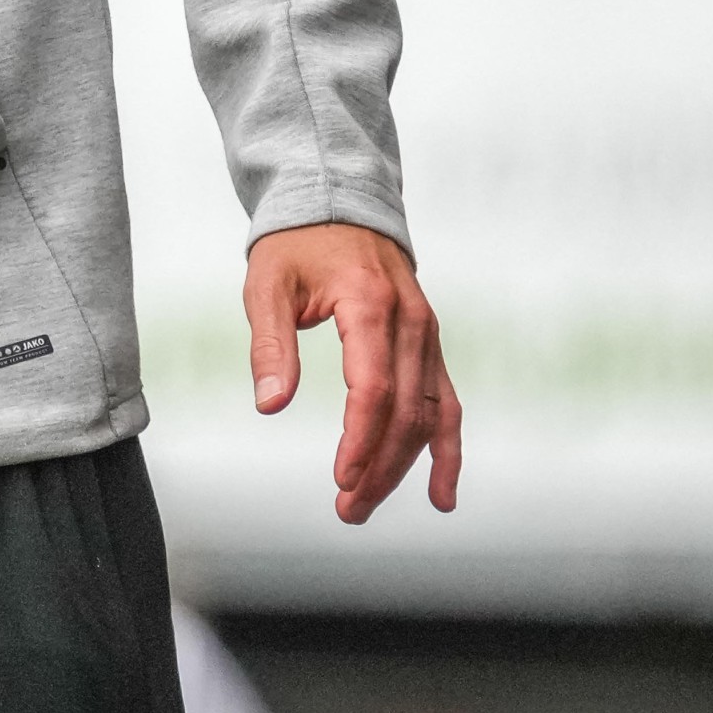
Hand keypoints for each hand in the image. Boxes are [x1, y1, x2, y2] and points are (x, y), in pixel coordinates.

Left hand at [243, 221, 462, 523]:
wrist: (337, 203)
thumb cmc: (297, 246)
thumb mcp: (267, 285)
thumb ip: (270, 344)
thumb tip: (269, 403)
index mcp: (371, 304)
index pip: (374, 388)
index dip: (360, 439)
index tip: (341, 478)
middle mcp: (410, 321)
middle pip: (405, 410)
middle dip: (379, 466)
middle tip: (348, 509)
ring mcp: (426, 334)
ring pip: (428, 414)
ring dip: (405, 466)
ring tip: (368, 505)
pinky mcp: (428, 345)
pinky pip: (446, 403)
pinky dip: (445, 449)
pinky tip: (439, 492)